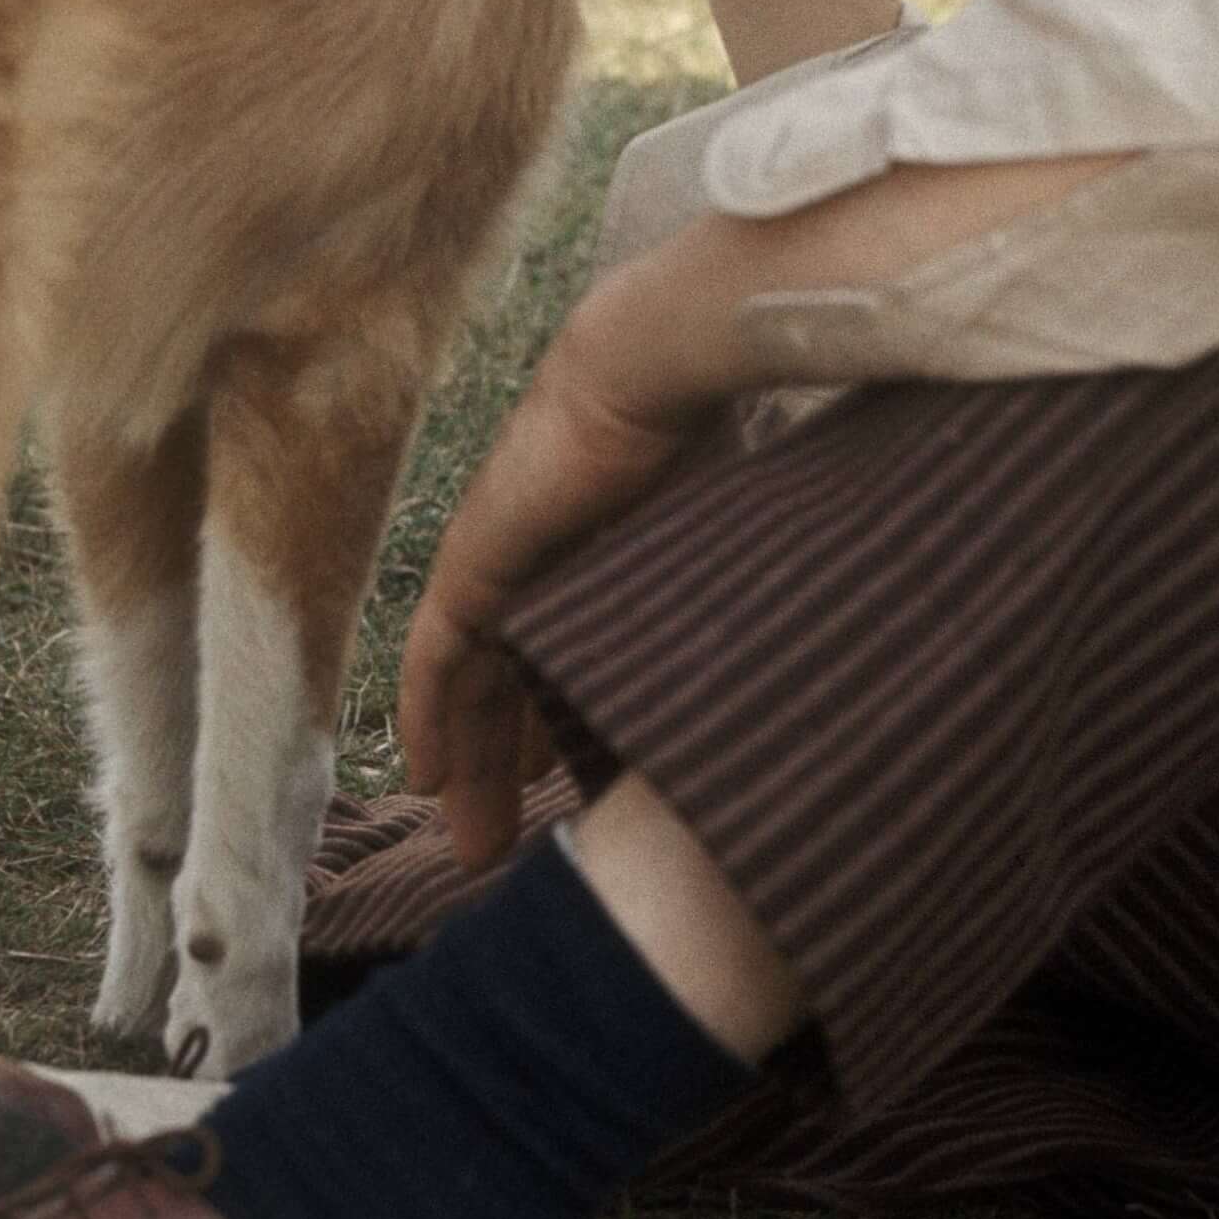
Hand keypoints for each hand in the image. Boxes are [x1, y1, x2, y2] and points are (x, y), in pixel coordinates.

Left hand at [397, 281, 733, 868]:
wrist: (655, 370)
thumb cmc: (715, 442)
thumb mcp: (724, 551)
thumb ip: (730, 612)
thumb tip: (794, 689)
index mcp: (608, 560)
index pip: (575, 661)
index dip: (572, 731)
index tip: (584, 797)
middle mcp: (550, 565)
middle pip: (515, 688)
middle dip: (509, 772)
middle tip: (507, 849)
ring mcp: (506, 561)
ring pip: (475, 686)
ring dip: (471, 766)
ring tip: (474, 846)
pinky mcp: (473, 560)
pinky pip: (439, 657)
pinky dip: (430, 716)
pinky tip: (424, 777)